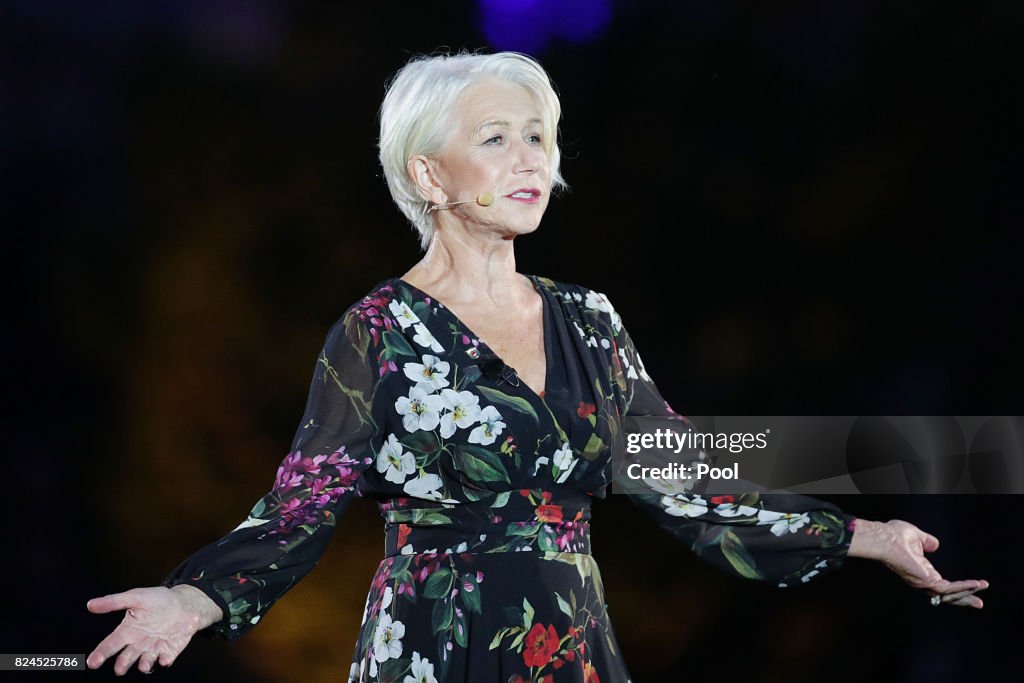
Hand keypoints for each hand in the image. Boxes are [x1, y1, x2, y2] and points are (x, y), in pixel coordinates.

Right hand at [86, 585, 222, 674]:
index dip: (101, 653)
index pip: (111, 644)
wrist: (185, 603)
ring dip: (144, 664)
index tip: (93, 662)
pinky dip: (165, 660)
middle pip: (127, 656)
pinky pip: (166, 658)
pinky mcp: (170, 650)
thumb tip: (91, 604)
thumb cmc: (159, 600)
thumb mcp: (136, 596)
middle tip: (119, 669)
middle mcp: (139, 642)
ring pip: (145, 660)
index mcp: (128, 630)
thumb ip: (114, 602)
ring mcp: (154, 648)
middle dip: (123, 664)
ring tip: (143, 666)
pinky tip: (164, 659)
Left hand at [848, 518, 988, 607]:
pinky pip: (949, 588)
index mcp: (921, 570)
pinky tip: (976, 584)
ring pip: (950, 594)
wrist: (885, 538)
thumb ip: (926, 541)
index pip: (940, 583)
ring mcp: (924, 582)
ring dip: (968, 592)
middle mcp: (922, 580)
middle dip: (964, 598)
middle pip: (947, 595)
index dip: (955, 585)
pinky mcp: (926, 582)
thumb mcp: (916, 536)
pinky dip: (964, 586)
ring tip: (983, 587)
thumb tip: (935, 545)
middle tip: (979, 603)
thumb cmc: (894, 536)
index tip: (971, 585)